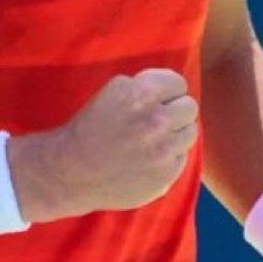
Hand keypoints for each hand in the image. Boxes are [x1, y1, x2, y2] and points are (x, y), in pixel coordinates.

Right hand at [8, 69, 198, 220]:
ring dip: (176, 133)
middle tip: (158, 119)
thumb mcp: (113, 91)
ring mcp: (163, 152)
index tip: (158, 98)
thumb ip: (146, 85)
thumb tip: (173, 89)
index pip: (178, 84)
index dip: (167, 90)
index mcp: (142, 95)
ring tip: (154, 139)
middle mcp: (157, 122)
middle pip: (190, 107)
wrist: (71, 171)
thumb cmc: (90, 128)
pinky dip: (169, 157)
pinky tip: (148, 158)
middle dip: (175, 110)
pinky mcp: (164, 177)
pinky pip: (181, 158)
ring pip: (190, 133)